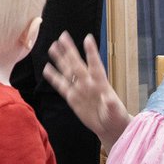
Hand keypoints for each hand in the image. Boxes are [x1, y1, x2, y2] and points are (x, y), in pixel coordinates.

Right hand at [43, 32, 130, 150]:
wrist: (109, 127)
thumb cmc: (116, 117)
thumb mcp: (116, 112)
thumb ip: (111, 105)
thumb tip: (109, 99)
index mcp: (101, 83)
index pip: (95, 65)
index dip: (91, 52)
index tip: (88, 38)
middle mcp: (88, 83)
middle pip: (77, 64)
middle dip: (70, 51)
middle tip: (62, 36)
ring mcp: (79, 89)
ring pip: (67, 71)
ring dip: (60, 59)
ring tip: (53, 47)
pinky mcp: (72, 98)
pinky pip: (61, 86)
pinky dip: (54, 77)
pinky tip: (47, 68)